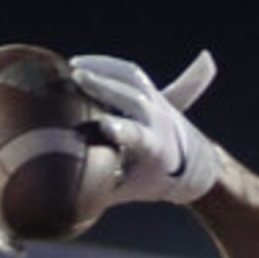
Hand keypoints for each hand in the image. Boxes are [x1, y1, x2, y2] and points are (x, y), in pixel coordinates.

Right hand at [67, 51, 223, 206]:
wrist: (194, 165)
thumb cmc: (150, 181)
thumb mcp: (127, 190)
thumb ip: (100, 188)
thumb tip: (64, 193)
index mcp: (154, 149)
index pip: (138, 137)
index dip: (122, 131)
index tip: (104, 126)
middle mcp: (158, 122)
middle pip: (133, 99)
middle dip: (106, 86)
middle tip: (77, 77)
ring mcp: (157, 102)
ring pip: (133, 77)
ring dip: (103, 68)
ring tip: (74, 67)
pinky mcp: (152, 90)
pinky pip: (130, 71)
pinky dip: (105, 64)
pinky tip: (79, 63)